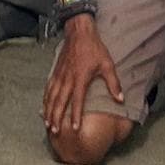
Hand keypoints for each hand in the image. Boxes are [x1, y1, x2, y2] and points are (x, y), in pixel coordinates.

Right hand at [44, 14, 127, 145]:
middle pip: (60, 102)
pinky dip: (45, 100)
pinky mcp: (55, 72)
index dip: (76, 116)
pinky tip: (44, 108)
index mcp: (81, 78)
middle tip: (56, 131)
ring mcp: (60, 76)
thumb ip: (113, 83)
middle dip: (57, 118)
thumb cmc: (94, 48)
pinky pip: (48, 89)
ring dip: (49, 112)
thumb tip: (120, 99)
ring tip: (48, 125)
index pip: (78, 101)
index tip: (75, 129)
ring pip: (52, 97)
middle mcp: (68, 79)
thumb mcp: (107, 64)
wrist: (79, 32)